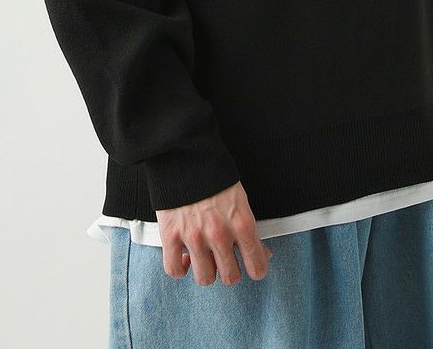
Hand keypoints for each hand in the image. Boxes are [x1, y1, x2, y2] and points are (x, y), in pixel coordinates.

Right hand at [156, 180, 273, 285]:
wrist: (185, 153)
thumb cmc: (214, 174)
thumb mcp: (240, 198)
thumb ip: (248, 228)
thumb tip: (262, 252)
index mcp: (241, 222)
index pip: (257, 266)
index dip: (257, 269)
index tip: (253, 267)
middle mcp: (219, 234)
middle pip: (230, 277)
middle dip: (229, 270)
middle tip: (225, 259)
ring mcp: (194, 237)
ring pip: (205, 278)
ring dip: (206, 270)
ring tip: (204, 257)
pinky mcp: (170, 235)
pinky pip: (175, 270)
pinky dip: (180, 268)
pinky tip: (185, 257)